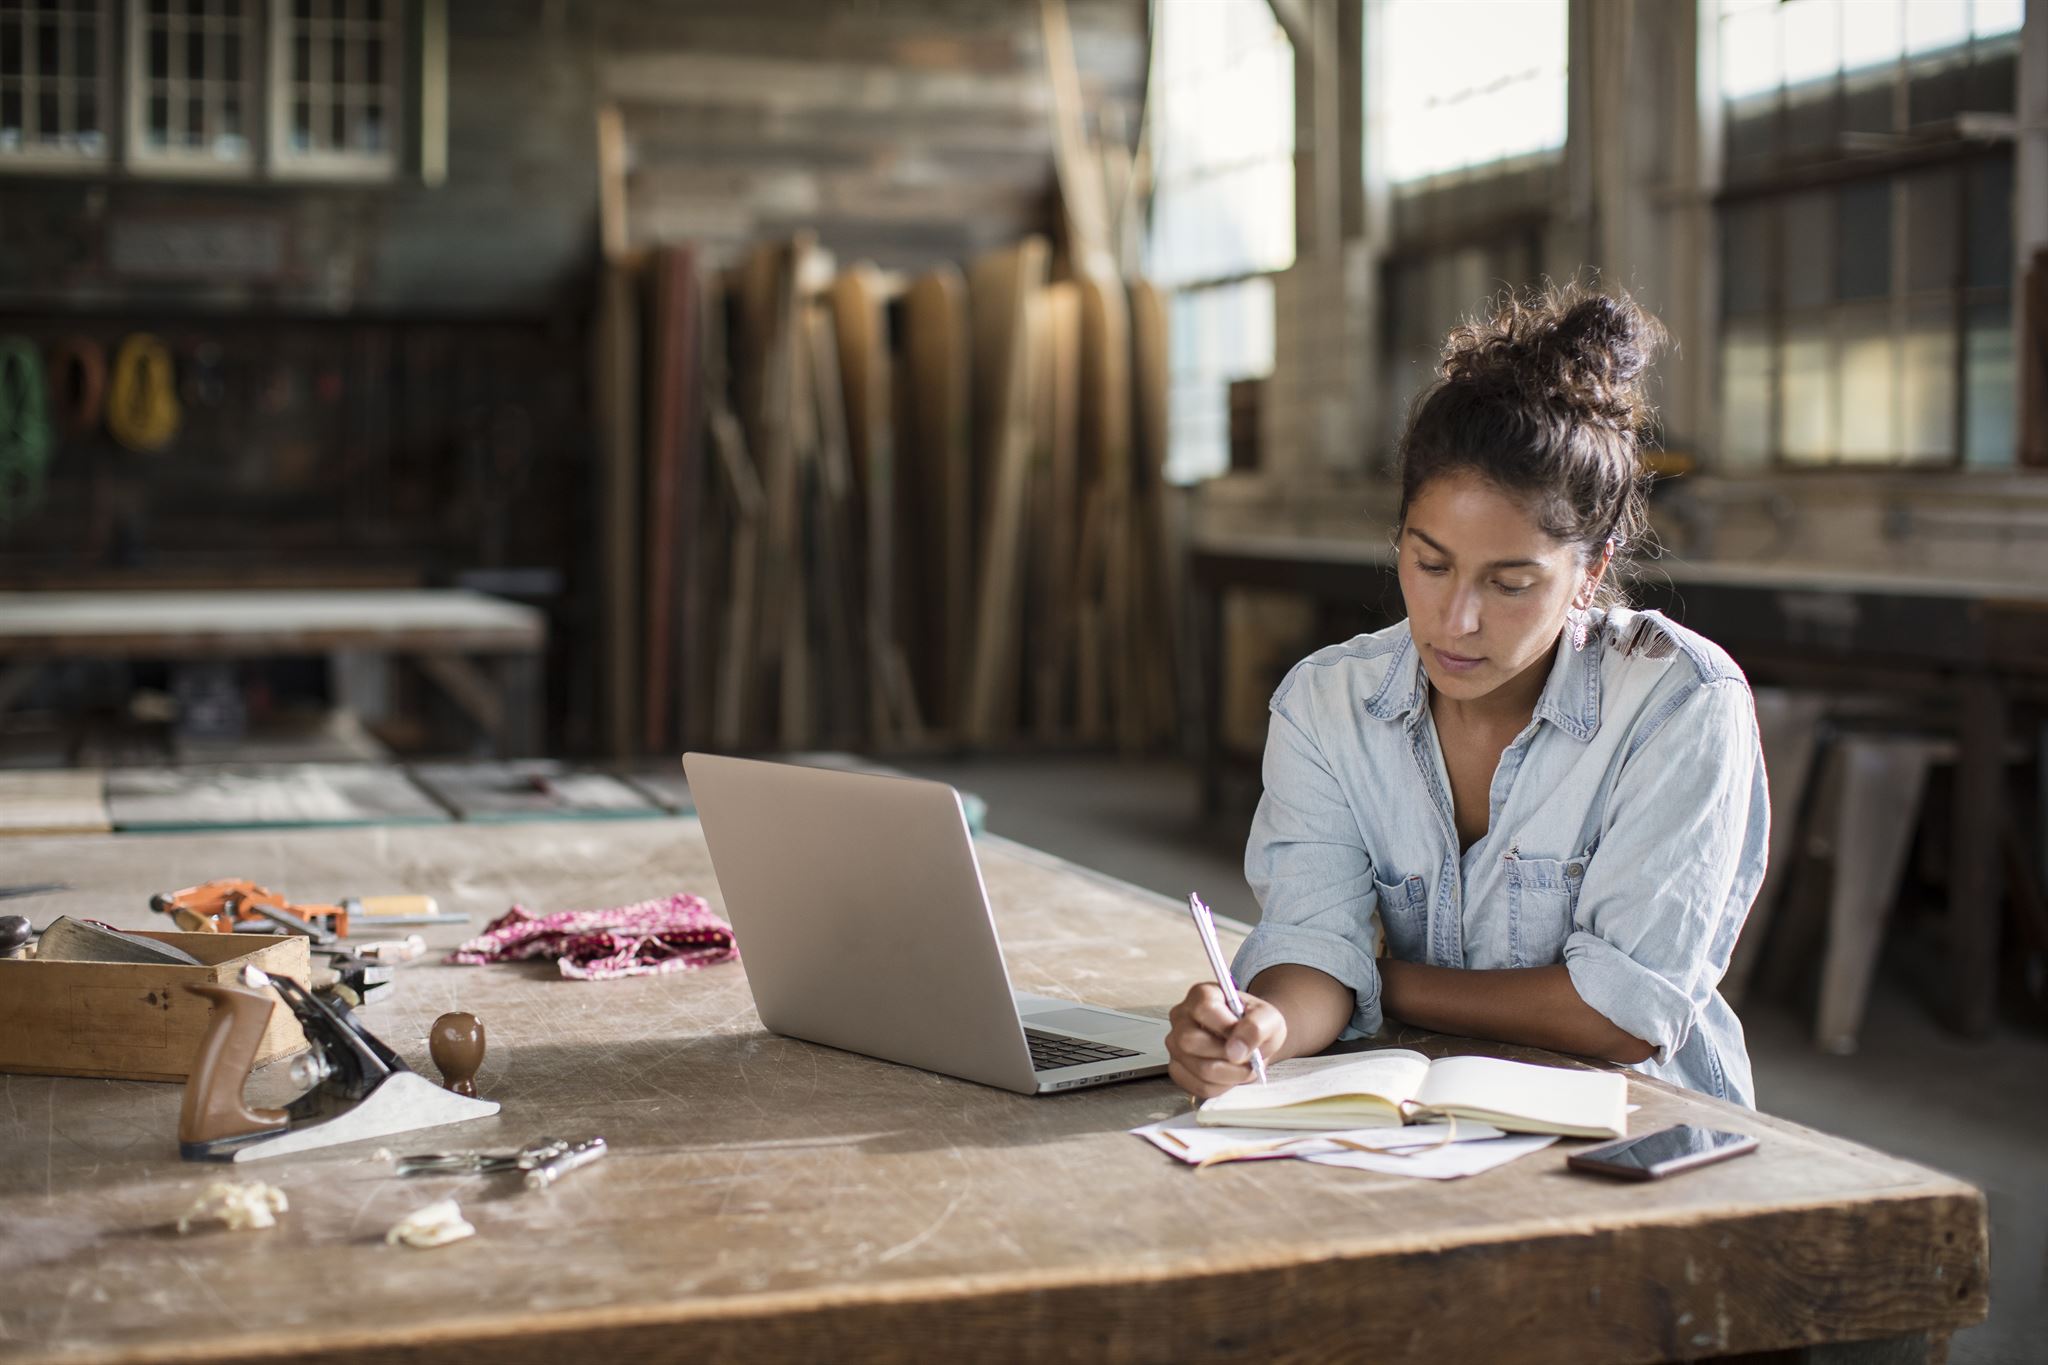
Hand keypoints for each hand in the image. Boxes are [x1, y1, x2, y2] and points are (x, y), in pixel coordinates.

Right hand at [1165, 982, 1286, 1099]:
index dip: (1226, 1028)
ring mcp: (1176, 1044)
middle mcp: (1182, 1017)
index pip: (1203, 1009)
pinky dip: (1221, 1087)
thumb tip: (1236, 1050)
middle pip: (1191, 1041)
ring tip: (1244, 1067)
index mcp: (1201, 995)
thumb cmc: (1255, 1024)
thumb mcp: (1268, 1018)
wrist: (1251, 1040)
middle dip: (1227, 1057)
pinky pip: (1197, 1086)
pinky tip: (1230, 1076)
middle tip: (1248, 1058)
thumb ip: (1255, 1027)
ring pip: (1197, 1068)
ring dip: (1229, 1075)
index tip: (1244, 1039)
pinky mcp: (1178, 1068)